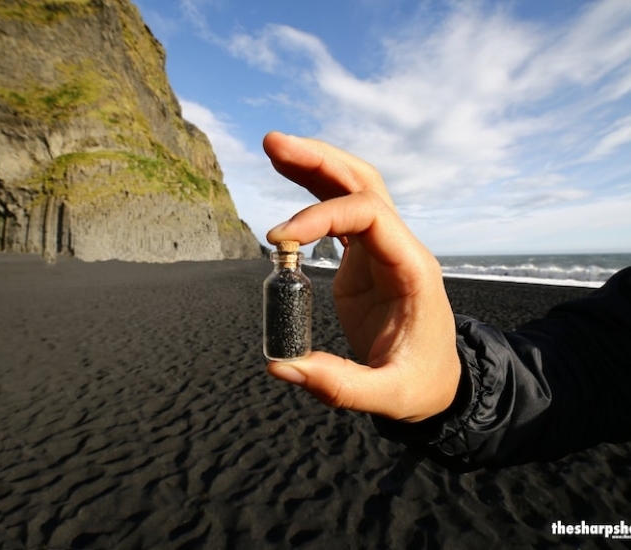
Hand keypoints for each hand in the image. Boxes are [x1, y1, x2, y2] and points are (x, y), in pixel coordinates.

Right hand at [263, 132, 460, 421]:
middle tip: (274, 145)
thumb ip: (338, 384)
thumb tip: (280, 366)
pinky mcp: (367, 258)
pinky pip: (343, 213)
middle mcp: (400, 248)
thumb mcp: (389, 395)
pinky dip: (316, 193)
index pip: (369, 215)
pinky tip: (291, 178)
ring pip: (354, 188)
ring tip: (276, 149)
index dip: (322, 217)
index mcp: (412, 269)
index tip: (279, 238)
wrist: (439, 379)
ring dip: (317, 166)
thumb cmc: (420, 383)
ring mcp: (384, 249)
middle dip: (321, 161)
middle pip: (365, 183)